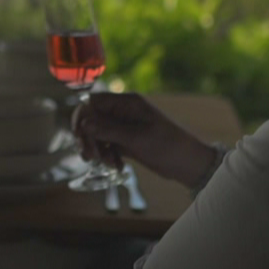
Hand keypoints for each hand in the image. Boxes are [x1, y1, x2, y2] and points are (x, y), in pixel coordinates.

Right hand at [72, 92, 217, 188]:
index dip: (82, 118)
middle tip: (92, 157)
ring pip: (96, 135)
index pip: (92, 102)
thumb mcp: (137, 138)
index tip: (81, 137)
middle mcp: (122, 112)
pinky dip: (107, 156)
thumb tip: (84, 122)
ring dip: (98, 150)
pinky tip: (118, 167)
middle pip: (91, 119)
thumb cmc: (168, 145)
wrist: (188, 163)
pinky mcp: (126, 141)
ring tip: (109, 164)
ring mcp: (123, 127)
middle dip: (88, 138)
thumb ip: (109, 129)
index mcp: (126, 103)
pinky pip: (107, 146)